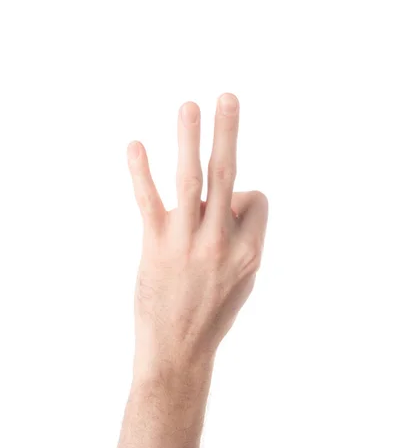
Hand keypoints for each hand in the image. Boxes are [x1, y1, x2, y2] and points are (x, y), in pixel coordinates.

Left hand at [127, 93, 267, 374]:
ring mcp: (187, 242)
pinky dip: (141, 172)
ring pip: (190, 180)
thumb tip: (227, 195)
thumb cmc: (214, 312)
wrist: (178, 351)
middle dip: (228, 132)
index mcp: (250, 250)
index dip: (246, 199)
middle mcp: (221, 241)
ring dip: (189, 139)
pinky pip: (149, 201)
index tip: (232, 216)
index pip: (256, 198)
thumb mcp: (245, 278)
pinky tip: (134, 146)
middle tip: (227, 97)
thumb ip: (243, 235)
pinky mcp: (155, 245)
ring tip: (189, 106)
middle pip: (227, 175)